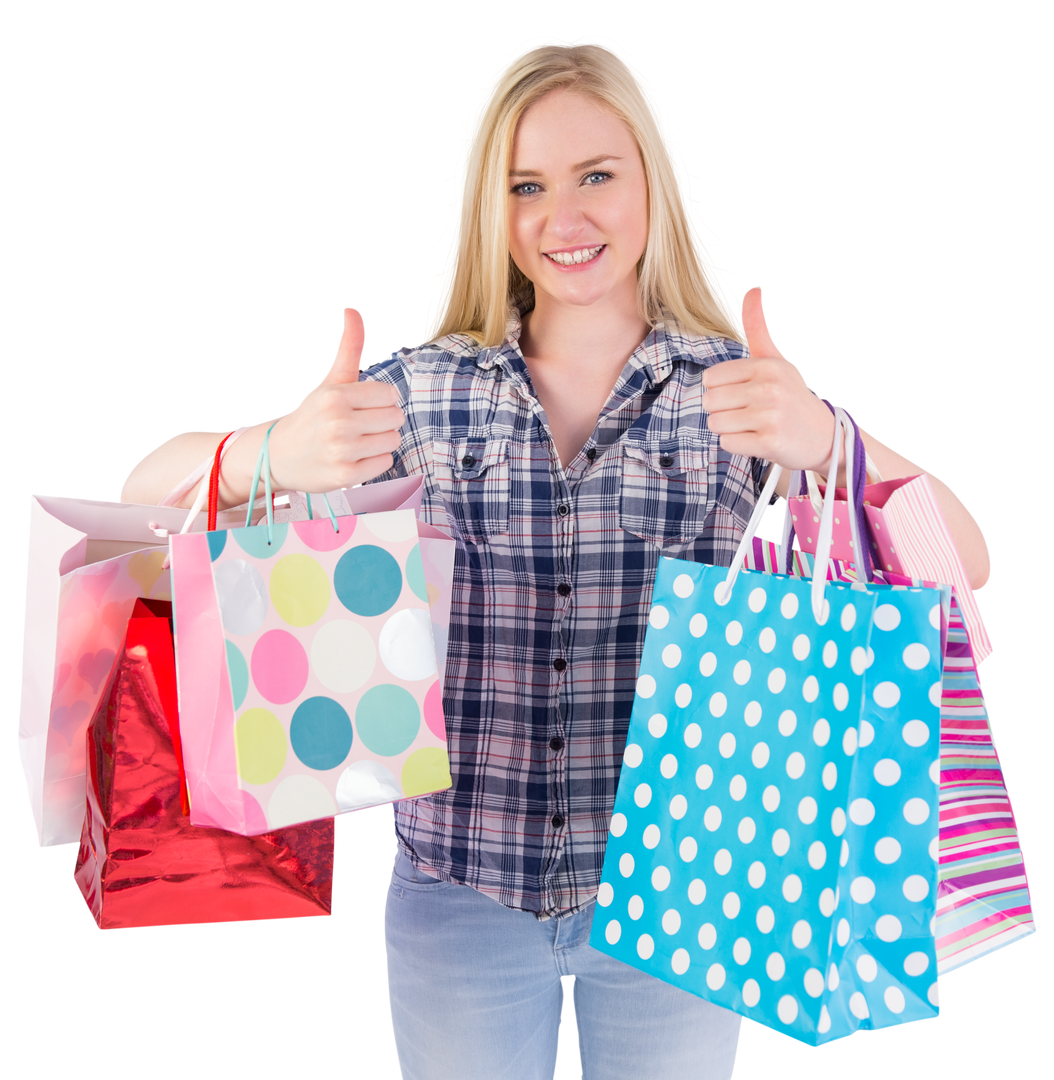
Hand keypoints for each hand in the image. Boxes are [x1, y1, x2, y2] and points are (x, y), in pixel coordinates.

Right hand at [269, 305, 404, 491]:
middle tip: (357, 425)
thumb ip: (348, 348)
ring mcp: (342, 452)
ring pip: (393, 440)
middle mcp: (338, 423)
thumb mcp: (329, 381)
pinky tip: (354, 458)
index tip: (360, 406)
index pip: (389, 394)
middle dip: (381, 420)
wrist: (277, 456)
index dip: (379, 400)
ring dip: (380, 441)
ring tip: (356, 441)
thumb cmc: (311, 416)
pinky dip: (374, 461)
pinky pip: (385, 463)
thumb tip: (352, 309)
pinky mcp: (347, 476)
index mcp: (334, 396)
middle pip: (395, 418)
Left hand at [701, 285, 837, 473]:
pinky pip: (727, 444)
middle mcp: (769, 388)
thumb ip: (759, 326)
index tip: (746, 393)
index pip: (710, 379)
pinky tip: (759, 439)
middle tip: (751, 412)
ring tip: (755, 425)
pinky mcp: (770, 443)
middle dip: (724, 410)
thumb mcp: (776, 358)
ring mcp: (770, 416)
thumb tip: (753, 288)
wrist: (824, 436)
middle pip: (710, 401)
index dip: (722, 389)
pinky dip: (739, 445)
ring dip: (730, 428)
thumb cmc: (791, 395)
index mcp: (767, 365)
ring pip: (716, 424)